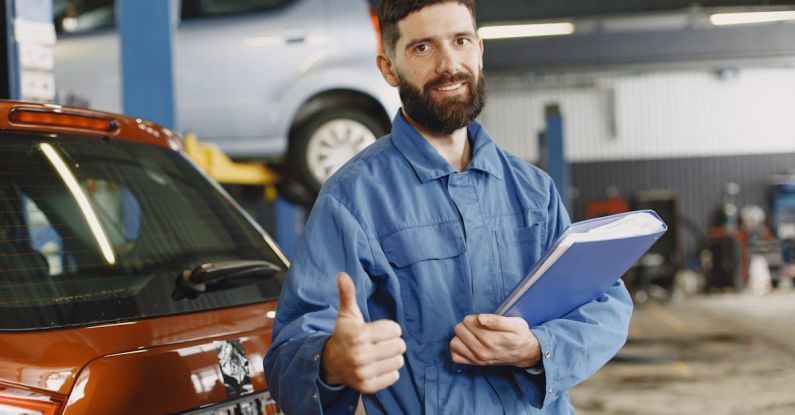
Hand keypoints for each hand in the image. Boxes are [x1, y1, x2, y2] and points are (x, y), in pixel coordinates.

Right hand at [321, 272, 405, 392]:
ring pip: (399, 361)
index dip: (391, 328)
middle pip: (399, 346)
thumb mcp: (346, 314)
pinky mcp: (368, 386)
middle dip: (394, 342)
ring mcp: (364, 373)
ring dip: (393, 357)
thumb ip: (347, 294)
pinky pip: (394, 376)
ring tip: (381, 354)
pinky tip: (379, 366)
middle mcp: (360, 356)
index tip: (380, 331)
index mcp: (358, 335)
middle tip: (381, 343)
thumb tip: (342, 274)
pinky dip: (390, 371)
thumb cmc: (344, 334)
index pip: (395, 330)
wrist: (331, 363)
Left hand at [449, 314, 540, 367]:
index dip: (474, 317)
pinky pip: (455, 356)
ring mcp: (477, 359)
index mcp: (492, 339)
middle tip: (478, 327)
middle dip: (467, 325)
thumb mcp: (516, 324)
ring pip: (454, 342)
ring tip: (471, 334)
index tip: (482, 320)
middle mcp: (482, 351)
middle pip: (459, 329)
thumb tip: (480, 318)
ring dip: (460, 336)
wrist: (524, 353)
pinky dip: (458, 348)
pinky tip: (466, 344)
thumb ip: (497, 320)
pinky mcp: (474, 364)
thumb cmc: (519, 336)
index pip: (468, 322)